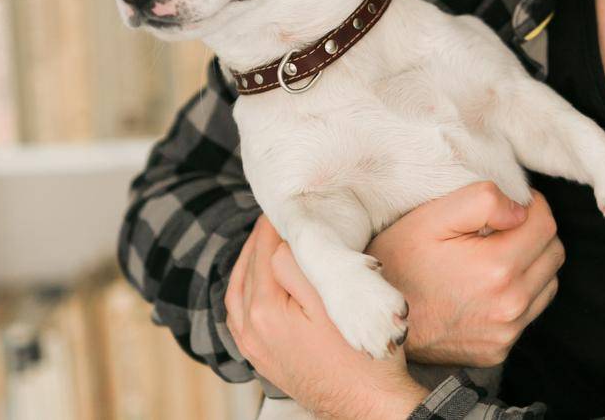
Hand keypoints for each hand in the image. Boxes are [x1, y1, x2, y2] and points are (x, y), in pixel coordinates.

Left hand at [226, 215, 429, 419]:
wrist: (367, 405)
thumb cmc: (360, 353)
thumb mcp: (335, 302)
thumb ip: (302, 267)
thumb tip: (282, 242)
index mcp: (265, 311)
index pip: (264, 252)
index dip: (275, 226)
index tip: (285, 205)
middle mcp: (250, 331)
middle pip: (246, 271)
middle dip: (259, 242)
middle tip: (275, 218)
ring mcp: (253, 349)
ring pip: (237, 295)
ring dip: (248, 266)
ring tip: (264, 245)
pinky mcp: (262, 360)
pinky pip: (240, 319)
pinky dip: (244, 294)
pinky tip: (259, 287)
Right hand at [365, 181, 564, 367]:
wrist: (374, 322)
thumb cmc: (399, 263)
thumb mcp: (432, 217)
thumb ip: (483, 200)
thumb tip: (521, 208)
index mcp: (497, 268)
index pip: (547, 225)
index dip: (532, 206)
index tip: (512, 205)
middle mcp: (509, 305)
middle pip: (554, 253)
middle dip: (536, 233)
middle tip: (503, 228)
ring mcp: (505, 333)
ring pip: (548, 283)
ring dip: (532, 264)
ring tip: (496, 256)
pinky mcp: (498, 351)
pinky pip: (529, 313)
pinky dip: (519, 295)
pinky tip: (487, 286)